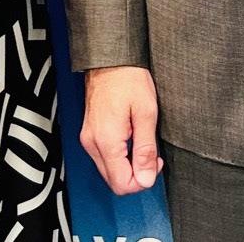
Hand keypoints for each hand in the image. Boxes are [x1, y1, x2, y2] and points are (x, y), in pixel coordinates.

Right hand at [80, 66, 162, 194]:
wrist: (110, 59)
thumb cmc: (128, 79)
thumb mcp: (146, 113)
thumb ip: (145, 150)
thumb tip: (146, 178)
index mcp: (106, 141)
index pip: (121, 184)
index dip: (142, 180)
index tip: (155, 163)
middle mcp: (92, 143)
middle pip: (113, 181)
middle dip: (136, 175)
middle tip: (152, 155)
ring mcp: (88, 139)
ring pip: (108, 171)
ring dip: (128, 167)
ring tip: (143, 143)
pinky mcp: (89, 134)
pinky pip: (104, 158)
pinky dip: (120, 157)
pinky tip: (131, 140)